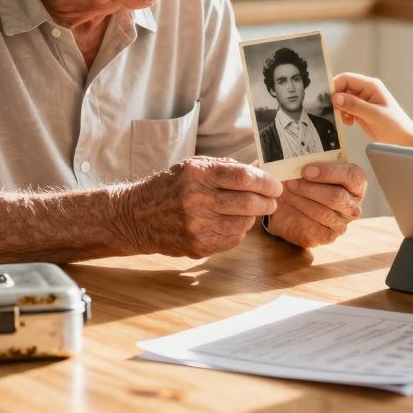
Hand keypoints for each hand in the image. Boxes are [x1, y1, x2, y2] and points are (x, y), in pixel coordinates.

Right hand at [119, 156, 281, 258]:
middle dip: (267, 201)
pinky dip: (238, 230)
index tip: (276, 184)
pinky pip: (233, 240)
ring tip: (248, 209)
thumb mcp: (193, 167)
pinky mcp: (198, 246)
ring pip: (244, 223)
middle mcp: (197, 201)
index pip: (243, 177)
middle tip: (272, 199)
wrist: (136, 217)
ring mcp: (197, 226)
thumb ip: (226, 167)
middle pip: (248, 202)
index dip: (266, 181)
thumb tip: (259, 167)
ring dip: (252, 216)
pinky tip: (230, 222)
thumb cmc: (169, 187)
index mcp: (197, 175)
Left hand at [265, 162, 365, 248]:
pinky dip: (296, 214)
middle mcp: (353, 204)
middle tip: (290, 181)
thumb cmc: (308, 183)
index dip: (330, 172)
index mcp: (356, 183)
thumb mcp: (310, 169)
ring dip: (300, 200)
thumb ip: (308, 161)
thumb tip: (291, 155)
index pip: (353, 176)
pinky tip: (286, 205)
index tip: (306, 170)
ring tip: (284, 191)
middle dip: (310, 188)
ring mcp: (342, 222)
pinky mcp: (328, 235)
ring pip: (323, 212)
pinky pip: (313, 226)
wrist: (294, 208)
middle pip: (337, 196)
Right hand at [331, 72, 412, 150]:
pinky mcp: (361, 112)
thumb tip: (336, 97)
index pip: (346, 79)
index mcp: (371, 86)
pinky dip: (344, 115)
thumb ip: (355, 105)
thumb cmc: (395, 125)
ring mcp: (363, 102)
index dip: (335, 86)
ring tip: (346, 119)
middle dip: (336, 100)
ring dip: (340, 109)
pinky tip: (349, 123)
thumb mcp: (374, 114)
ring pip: (343, 100)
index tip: (327, 99)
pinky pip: (346, 109)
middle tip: (334, 112)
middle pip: (342, 88)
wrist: (403, 141)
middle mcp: (366, 91)